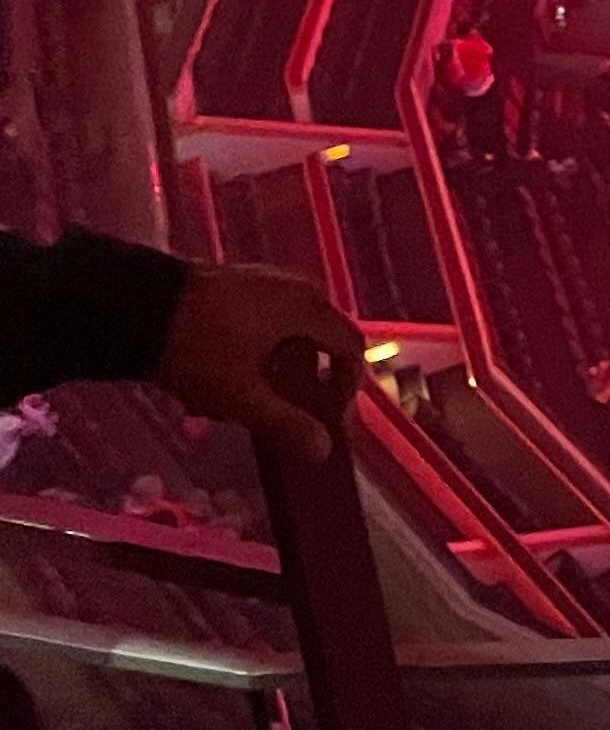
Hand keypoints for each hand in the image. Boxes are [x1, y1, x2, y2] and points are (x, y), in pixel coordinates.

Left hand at [156, 262, 363, 465]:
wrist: (138, 308)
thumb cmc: (200, 353)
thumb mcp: (243, 397)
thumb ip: (286, 423)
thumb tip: (324, 450)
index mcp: (308, 309)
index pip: (351, 347)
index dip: (347, 386)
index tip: (330, 417)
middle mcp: (296, 286)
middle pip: (320, 337)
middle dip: (305, 379)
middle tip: (286, 411)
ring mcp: (266, 279)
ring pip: (289, 329)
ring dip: (277, 365)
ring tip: (244, 396)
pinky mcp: (238, 280)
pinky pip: (266, 316)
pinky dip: (259, 346)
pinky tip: (224, 370)